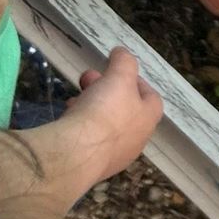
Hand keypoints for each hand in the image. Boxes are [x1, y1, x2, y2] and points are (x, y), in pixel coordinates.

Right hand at [69, 46, 165, 180]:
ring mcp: (115, 155)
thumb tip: (122, 53)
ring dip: (92, 107)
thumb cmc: (105, 111)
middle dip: (106, 90)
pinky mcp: (94, 164)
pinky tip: (68, 120)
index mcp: (148, 119)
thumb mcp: (119, 76)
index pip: (150, 97)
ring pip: (106, 125)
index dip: (134, 80)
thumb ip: (123, 62)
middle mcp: (136, 140)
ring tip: (74, 98)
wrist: (78, 154)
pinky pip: (90, 140)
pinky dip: (82, 126)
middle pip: (125, 110)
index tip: (116, 71)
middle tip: (89, 80)